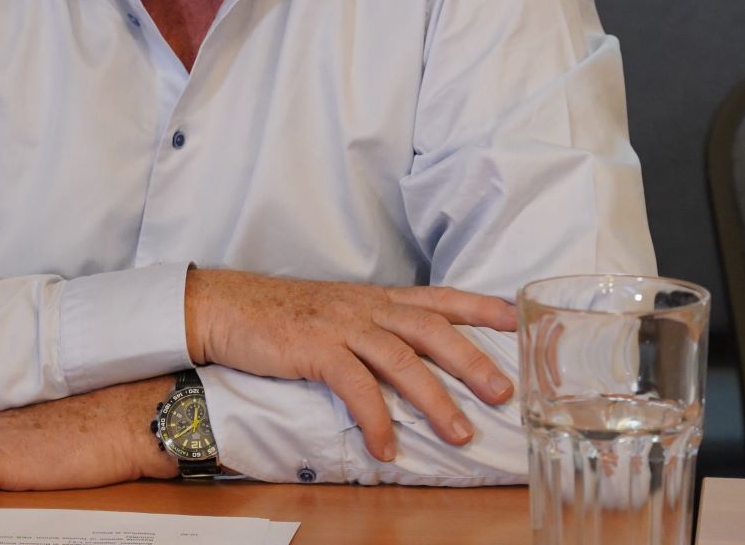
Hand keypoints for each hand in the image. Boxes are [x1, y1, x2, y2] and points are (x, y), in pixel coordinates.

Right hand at [185, 269, 515, 461]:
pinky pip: (354, 385)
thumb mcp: (338, 313)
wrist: (228, 306)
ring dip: (435, 398)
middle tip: (504, 392)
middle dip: (472, 359)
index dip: (479, 306)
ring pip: (401, 358)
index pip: (439, 297)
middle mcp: (366, 307)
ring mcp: (341, 324)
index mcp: (376, 299)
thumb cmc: (283, 316)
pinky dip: (375, 418)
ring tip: (459, 434)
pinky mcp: (315, 347)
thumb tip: (410, 362)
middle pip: (432, 328)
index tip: (516, 319)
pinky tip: (386, 447)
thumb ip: (375, 330)